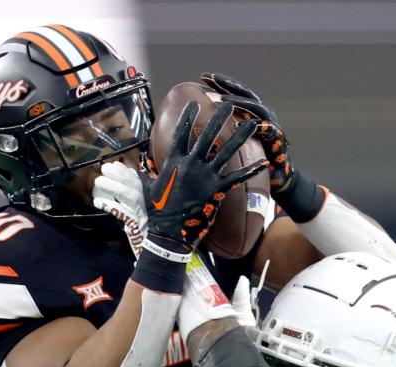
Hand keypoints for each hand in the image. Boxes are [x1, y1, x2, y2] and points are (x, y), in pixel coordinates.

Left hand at [92, 161, 146, 256]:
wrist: (151, 244)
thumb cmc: (139, 222)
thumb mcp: (135, 204)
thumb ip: (128, 188)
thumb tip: (117, 169)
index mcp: (143, 194)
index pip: (134, 177)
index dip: (122, 170)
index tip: (110, 165)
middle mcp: (143, 200)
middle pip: (131, 183)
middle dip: (116, 174)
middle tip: (103, 170)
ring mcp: (139, 211)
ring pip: (126, 195)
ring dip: (111, 186)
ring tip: (98, 182)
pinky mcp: (134, 224)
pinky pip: (121, 212)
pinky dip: (109, 205)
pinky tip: (97, 202)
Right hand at [145, 100, 264, 253]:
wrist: (168, 233)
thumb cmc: (156, 212)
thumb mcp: (147, 188)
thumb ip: (144, 174)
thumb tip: (133, 168)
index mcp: (173, 162)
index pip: (181, 133)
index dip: (187, 117)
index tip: (194, 104)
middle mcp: (190, 165)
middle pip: (207, 136)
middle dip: (219, 118)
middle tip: (228, 105)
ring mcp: (205, 177)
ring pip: (226, 152)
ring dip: (240, 136)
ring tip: (251, 124)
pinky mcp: (216, 190)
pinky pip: (237, 178)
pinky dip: (250, 171)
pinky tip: (262, 163)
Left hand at [200, 73, 323, 220]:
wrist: (277, 177)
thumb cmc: (253, 160)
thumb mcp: (237, 143)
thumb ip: (226, 131)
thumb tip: (199, 126)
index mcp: (251, 113)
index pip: (235, 94)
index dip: (220, 84)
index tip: (203, 76)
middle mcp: (262, 115)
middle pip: (245, 94)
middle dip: (228, 85)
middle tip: (212, 77)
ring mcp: (271, 125)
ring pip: (256, 108)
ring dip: (239, 102)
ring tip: (223, 98)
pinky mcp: (277, 140)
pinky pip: (267, 131)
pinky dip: (257, 125)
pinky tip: (242, 124)